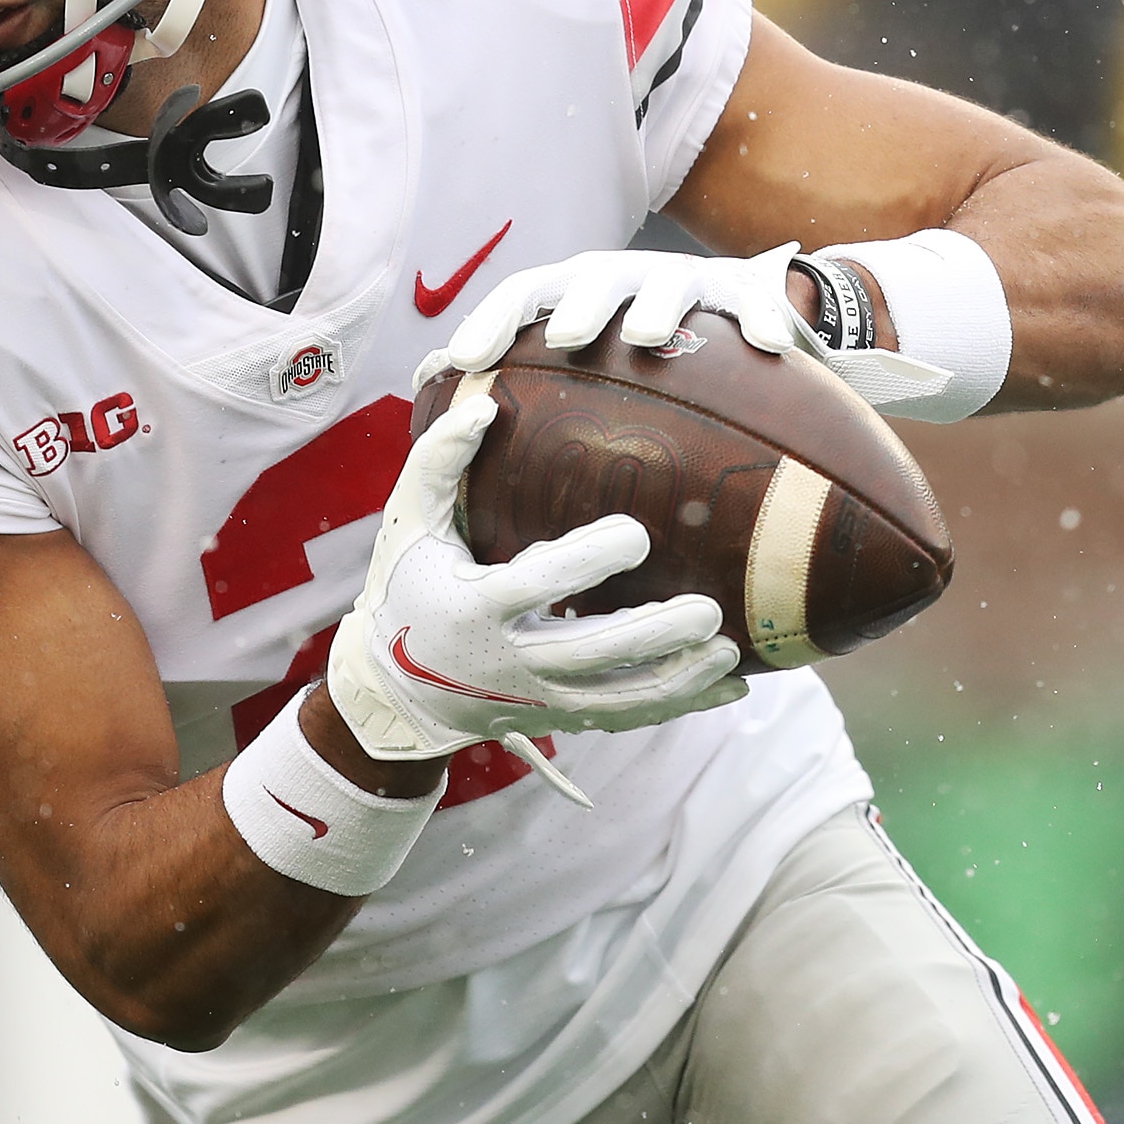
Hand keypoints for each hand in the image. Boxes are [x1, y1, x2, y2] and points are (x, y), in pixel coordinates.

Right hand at [326, 390, 746, 793]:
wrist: (395, 690)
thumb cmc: (407, 588)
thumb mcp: (409, 523)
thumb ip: (440, 462)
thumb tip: (486, 404)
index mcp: (474, 607)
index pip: (538, 585)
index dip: (588, 563)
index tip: (637, 533)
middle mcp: (509, 661)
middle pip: (591, 654)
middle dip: (653, 636)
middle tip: (708, 609)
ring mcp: (537, 697)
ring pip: (618, 698)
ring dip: (678, 679)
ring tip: (729, 651)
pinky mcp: (559, 718)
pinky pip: (626, 717)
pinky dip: (679, 705)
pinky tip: (727, 687)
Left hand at [418, 243, 806, 389]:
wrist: (717, 310)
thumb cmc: (622, 343)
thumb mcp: (570, 348)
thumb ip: (505, 365)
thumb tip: (419, 386)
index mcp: (571, 290)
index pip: (522, 293)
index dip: (491, 320)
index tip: (464, 358)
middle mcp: (623, 276)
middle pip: (593, 278)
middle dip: (575, 303)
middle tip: (561, 337)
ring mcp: (684, 281)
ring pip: (669, 284)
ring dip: (654, 305)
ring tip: (646, 334)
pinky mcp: (742, 294)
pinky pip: (754, 305)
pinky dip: (761, 320)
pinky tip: (770, 347)